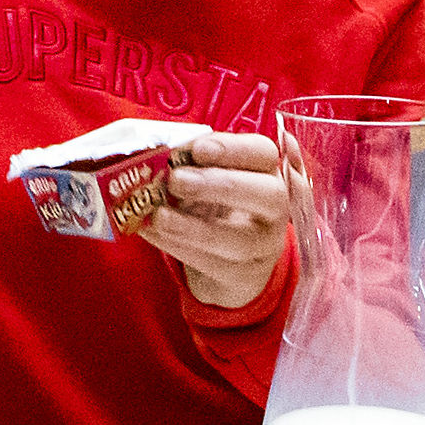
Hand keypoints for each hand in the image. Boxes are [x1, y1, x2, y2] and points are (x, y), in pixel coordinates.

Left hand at [135, 129, 292, 310]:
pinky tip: (152, 233)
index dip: (234, 148)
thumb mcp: (204, 179)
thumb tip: (151, 155)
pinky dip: (179, 248)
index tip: (198, 148)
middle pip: (268, 195)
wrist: (224, 261)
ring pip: (240, 240)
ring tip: (158, 215)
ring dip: (194, 227)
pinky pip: (213, 265)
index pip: (264, 153)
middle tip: (176, 180)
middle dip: (221, 185)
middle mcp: (274, 209)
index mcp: (265, 171)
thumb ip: (186, 166)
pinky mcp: (242, 277)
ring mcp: (263, 246)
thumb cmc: (212, 206)